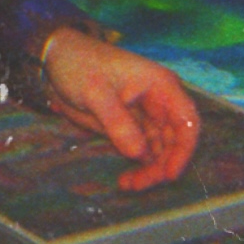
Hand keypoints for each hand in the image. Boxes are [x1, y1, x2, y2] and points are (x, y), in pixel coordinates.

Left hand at [34, 28, 199, 190]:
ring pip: (160, 149)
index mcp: (161, 86)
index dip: (184, 150)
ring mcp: (147, 115)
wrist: (57, 58)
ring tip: (128, 185)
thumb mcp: (95, 93)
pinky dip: (138, 166)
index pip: (187, 121)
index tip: (170, 174)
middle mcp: (160, 101)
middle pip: (174, 141)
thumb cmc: (79, 66)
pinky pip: (143, 150)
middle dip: (162, 165)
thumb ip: (118, 123)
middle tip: (140, 185)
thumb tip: (140, 155)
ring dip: (150, 170)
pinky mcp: (132, 126)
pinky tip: (126, 180)